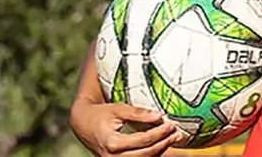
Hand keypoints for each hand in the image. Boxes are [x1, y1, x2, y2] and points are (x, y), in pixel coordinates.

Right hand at [70, 100, 185, 155]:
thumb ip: (137, 113)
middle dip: (164, 143)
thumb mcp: (117, 109)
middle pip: (146, 154)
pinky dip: (153, 154)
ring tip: (174, 138)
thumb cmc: (100, 114)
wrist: (83, 126)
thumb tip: (159, 114)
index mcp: (112, 142)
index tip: (171, 123)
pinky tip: (163, 145)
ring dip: (161, 151)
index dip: (159, 133)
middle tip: (178, 133)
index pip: (142, 140)